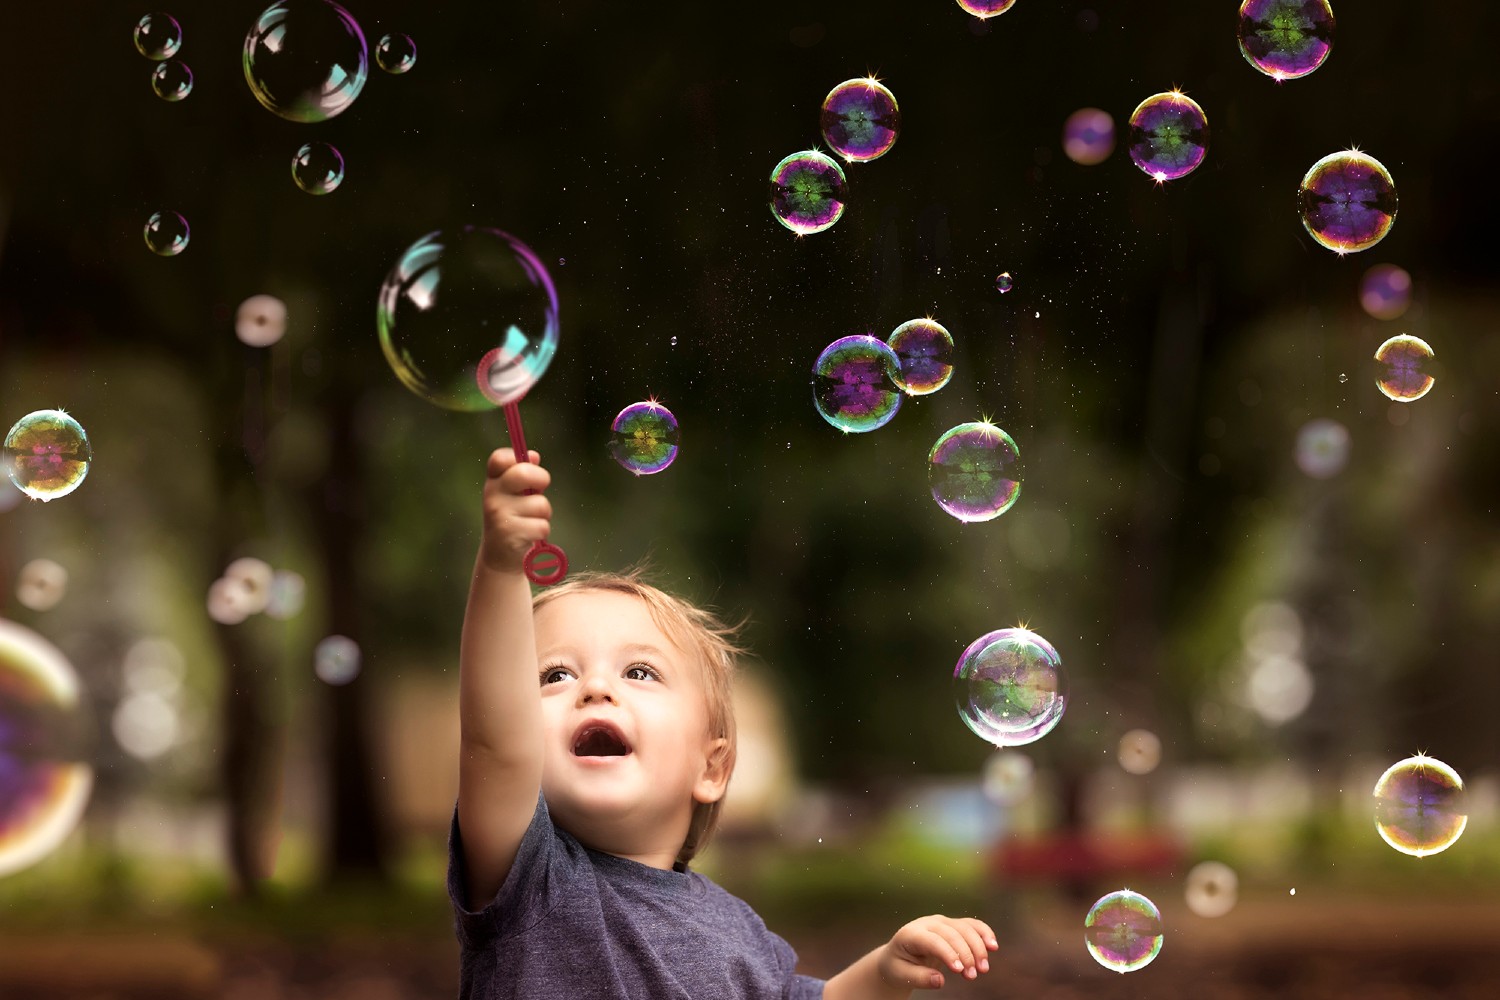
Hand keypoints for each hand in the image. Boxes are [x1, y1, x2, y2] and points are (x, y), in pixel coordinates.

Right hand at [479, 448, 551, 572]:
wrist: (500, 557)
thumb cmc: (513, 519)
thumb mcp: (514, 495)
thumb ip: (524, 476)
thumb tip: (534, 455)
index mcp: (493, 482)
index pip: (499, 459)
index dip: (517, 457)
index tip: (529, 463)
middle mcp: (492, 495)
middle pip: (524, 473)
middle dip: (542, 478)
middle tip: (541, 489)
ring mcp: (499, 514)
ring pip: (541, 504)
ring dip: (544, 514)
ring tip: (531, 521)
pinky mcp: (510, 534)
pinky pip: (542, 526)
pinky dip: (542, 532)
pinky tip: (529, 536)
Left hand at [879, 914, 997, 990]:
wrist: (898, 956)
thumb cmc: (898, 967)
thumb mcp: (902, 975)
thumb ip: (919, 978)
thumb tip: (940, 981)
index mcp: (911, 934)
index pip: (934, 941)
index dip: (948, 954)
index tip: (960, 971)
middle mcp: (928, 923)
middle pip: (952, 933)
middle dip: (966, 954)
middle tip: (973, 976)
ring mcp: (942, 922)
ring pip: (965, 928)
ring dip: (978, 947)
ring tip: (984, 969)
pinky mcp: (952, 925)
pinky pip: (971, 925)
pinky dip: (984, 933)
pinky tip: (993, 946)